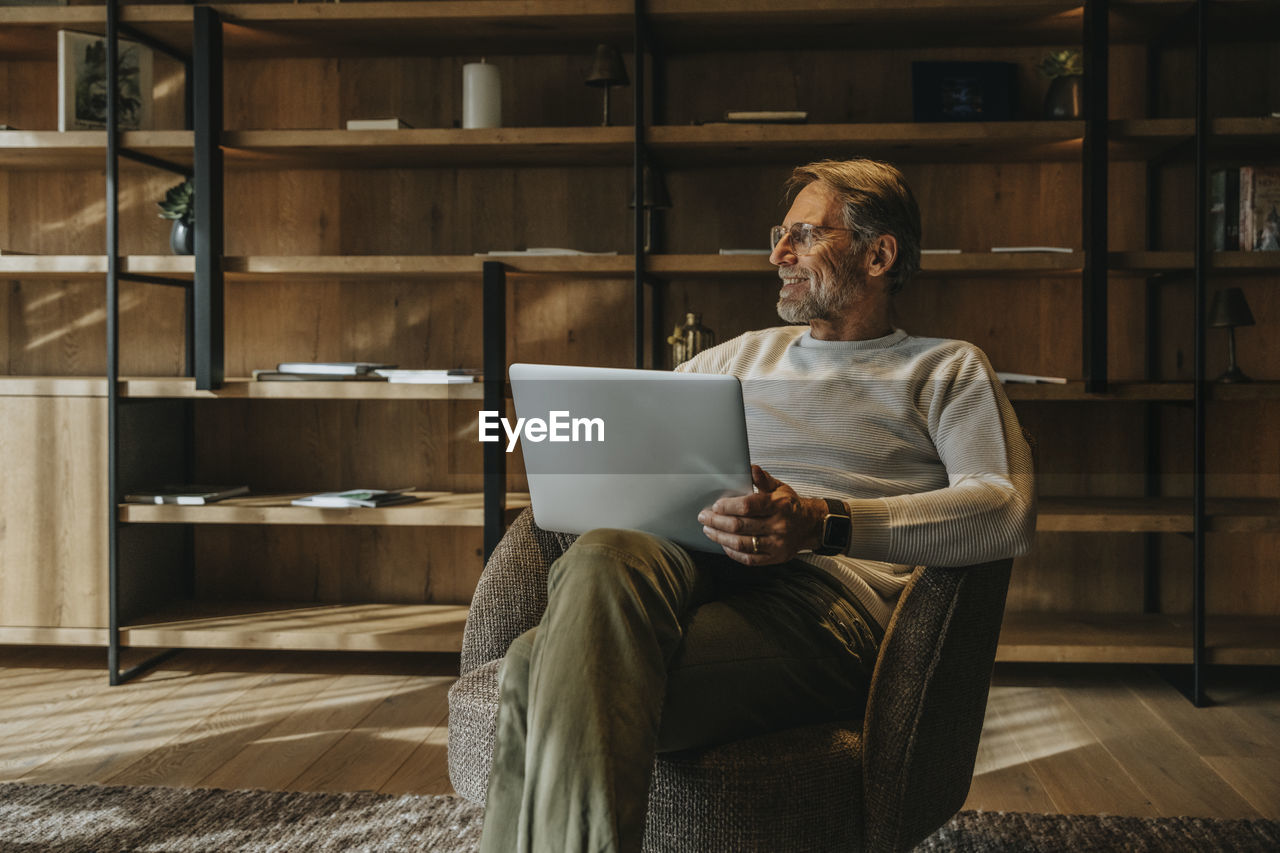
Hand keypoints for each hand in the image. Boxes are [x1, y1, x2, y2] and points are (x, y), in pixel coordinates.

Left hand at [697, 465, 827, 564]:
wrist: (809, 525)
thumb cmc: (789, 505)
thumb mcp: (780, 487)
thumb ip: (763, 479)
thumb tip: (751, 468)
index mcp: (780, 505)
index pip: (748, 506)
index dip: (728, 506)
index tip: (715, 505)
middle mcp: (779, 526)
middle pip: (740, 525)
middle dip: (717, 521)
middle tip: (704, 517)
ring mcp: (777, 544)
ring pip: (741, 543)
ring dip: (720, 537)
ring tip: (709, 530)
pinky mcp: (775, 558)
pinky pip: (749, 558)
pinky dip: (732, 551)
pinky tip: (724, 543)